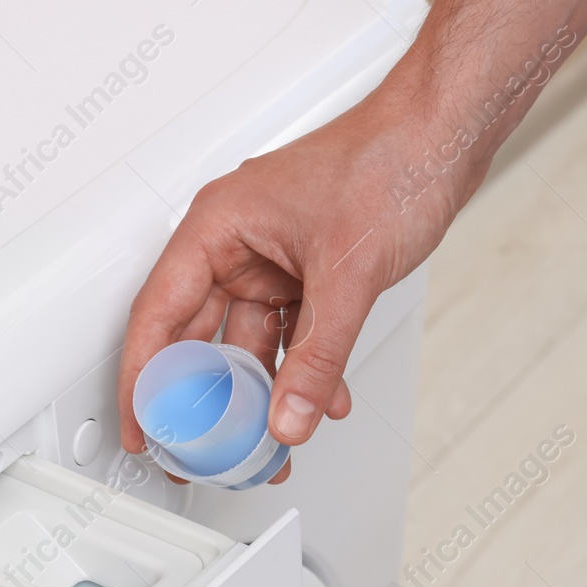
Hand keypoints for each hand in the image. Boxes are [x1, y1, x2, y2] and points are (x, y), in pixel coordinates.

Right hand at [117, 82, 487, 481]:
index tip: (140, 429)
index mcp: (217, 226)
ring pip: (247, 344)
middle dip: (203, 402)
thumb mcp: (347, 273)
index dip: (144, 381)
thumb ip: (316, 357)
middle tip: (197, 452)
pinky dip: (301, 371)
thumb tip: (288, 417)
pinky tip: (318, 401)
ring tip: (265, 442)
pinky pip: (289, 336)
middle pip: (197, 337)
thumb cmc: (390, 158)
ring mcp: (270, 259)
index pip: (158, 315)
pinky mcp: (305, 272)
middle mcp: (235, 244)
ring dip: (259, 395)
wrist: (446, 134)